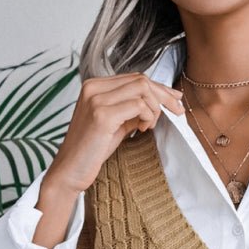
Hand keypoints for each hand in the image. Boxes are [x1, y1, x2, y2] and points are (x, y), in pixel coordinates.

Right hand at [45, 72, 185, 195]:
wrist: (70, 171)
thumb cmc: (92, 151)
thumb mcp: (115, 124)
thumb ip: (131, 111)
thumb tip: (158, 103)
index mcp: (94, 86)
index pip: (135, 77)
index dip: (159, 88)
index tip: (175, 100)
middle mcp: (93, 87)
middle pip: (141, 79)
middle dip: (165, 96)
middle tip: (178, 112)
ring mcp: (96, 99)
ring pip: (142, 89)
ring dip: (155, 109)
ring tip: (149, 126)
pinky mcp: (102, 115)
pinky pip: (138, 106)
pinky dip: (148, 117)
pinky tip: (142, 130)